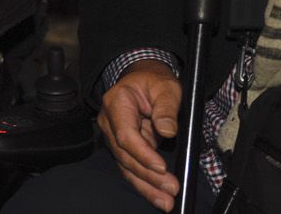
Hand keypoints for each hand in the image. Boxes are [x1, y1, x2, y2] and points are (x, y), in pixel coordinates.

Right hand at [97, 60, 181, 210]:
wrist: (144, 80)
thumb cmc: (154, 82)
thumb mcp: (166, 87)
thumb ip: (166, 107)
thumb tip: (167, 130)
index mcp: (116, 102)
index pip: (125, 134)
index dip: (143, 153)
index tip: (162, 166)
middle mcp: (109, 122)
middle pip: (125, 155)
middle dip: (148, 176)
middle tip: (171, 188)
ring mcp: (113, 137)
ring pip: (127, 167)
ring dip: (147, 186)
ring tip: (166, 200)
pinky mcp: (122, 148)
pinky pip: (131, 169)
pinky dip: (145, 184)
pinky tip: (158, 197)